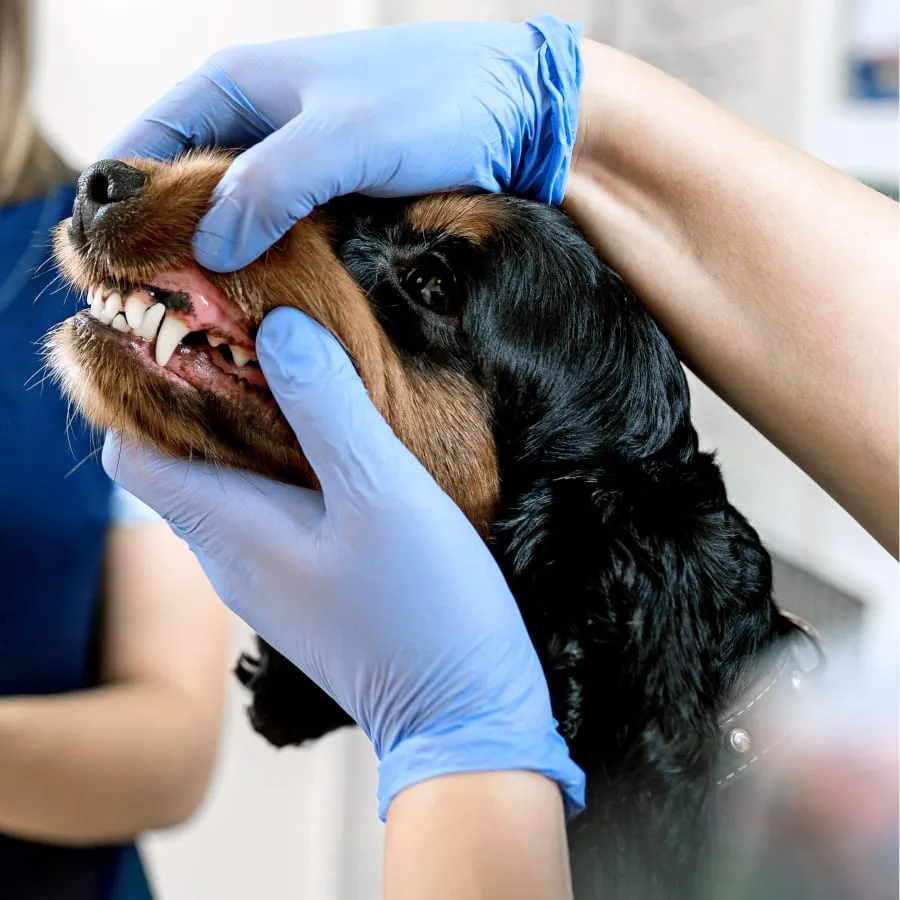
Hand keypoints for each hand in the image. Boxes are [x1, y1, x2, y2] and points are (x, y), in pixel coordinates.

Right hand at [102, 16, 582, 270]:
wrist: (520, 113)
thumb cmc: (436, 103)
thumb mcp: (344, 138)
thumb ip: (271, 187)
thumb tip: (207, 251)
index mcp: (237, 87)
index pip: (146, 142)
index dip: (116, 201)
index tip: (103, 265)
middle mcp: (257, 126)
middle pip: (182, 190)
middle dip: (165, 245)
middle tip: (157, 315)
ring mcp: (295, 167)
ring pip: (233, 222)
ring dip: (219, 267)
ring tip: (205, 327)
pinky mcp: (332, 202)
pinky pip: (280, 240)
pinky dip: (266, 272)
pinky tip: (266, 313)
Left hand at [102, 308, 584, 819]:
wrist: (464, 713)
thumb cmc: (424, 608)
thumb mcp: (383, 491)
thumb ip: (328, 408)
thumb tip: (282, 328)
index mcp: (229, 531)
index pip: (131, 453)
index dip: (143, 390)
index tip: (191, 337)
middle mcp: (230, 556)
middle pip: (180, 460)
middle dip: (206, 394)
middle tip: (260, 337)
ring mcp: (266, 575)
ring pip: (228, 483)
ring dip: (252, 428)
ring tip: (301, 376)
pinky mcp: (303, 583)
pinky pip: (269, 510)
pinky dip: (284, 465)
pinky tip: (335, 442)